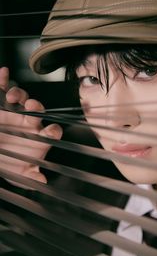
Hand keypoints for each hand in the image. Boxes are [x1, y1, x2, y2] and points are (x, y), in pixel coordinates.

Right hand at [0, 67, 62, 186]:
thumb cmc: (5, 160)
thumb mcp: (17, 173)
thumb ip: (30, 176)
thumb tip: (43, 182)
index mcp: (37, 136)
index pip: (51, 130)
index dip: (53, 130)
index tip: (51, 131)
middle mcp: (29, 120)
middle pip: (38, 109)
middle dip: (36, 106)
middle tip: (32, 105)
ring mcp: (15, 110)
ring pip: (22, 97)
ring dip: (19, 93)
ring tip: (12, 96)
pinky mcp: (1, 101)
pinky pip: (2, 87)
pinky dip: (2, 79)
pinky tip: (3, 72)